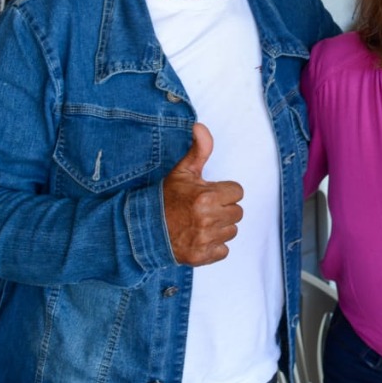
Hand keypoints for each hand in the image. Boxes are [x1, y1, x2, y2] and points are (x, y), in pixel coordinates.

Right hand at [163, 123, 243, 265]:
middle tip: (205, 208)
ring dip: (220, 227)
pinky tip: (200, 238)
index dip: (224, 191)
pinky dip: (214, 246)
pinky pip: (223, 250)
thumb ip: (199, 149)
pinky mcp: (201, 256)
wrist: (143, 229)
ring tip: (201, 222)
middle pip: (237, 212)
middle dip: (224, 208)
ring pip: (232, 231)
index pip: (238, 192)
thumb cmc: (166, 198)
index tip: (211, 193)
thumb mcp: (182, 171)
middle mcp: (207, 219)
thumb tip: (200, 126)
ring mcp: (204, 240)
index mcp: (206, 196)